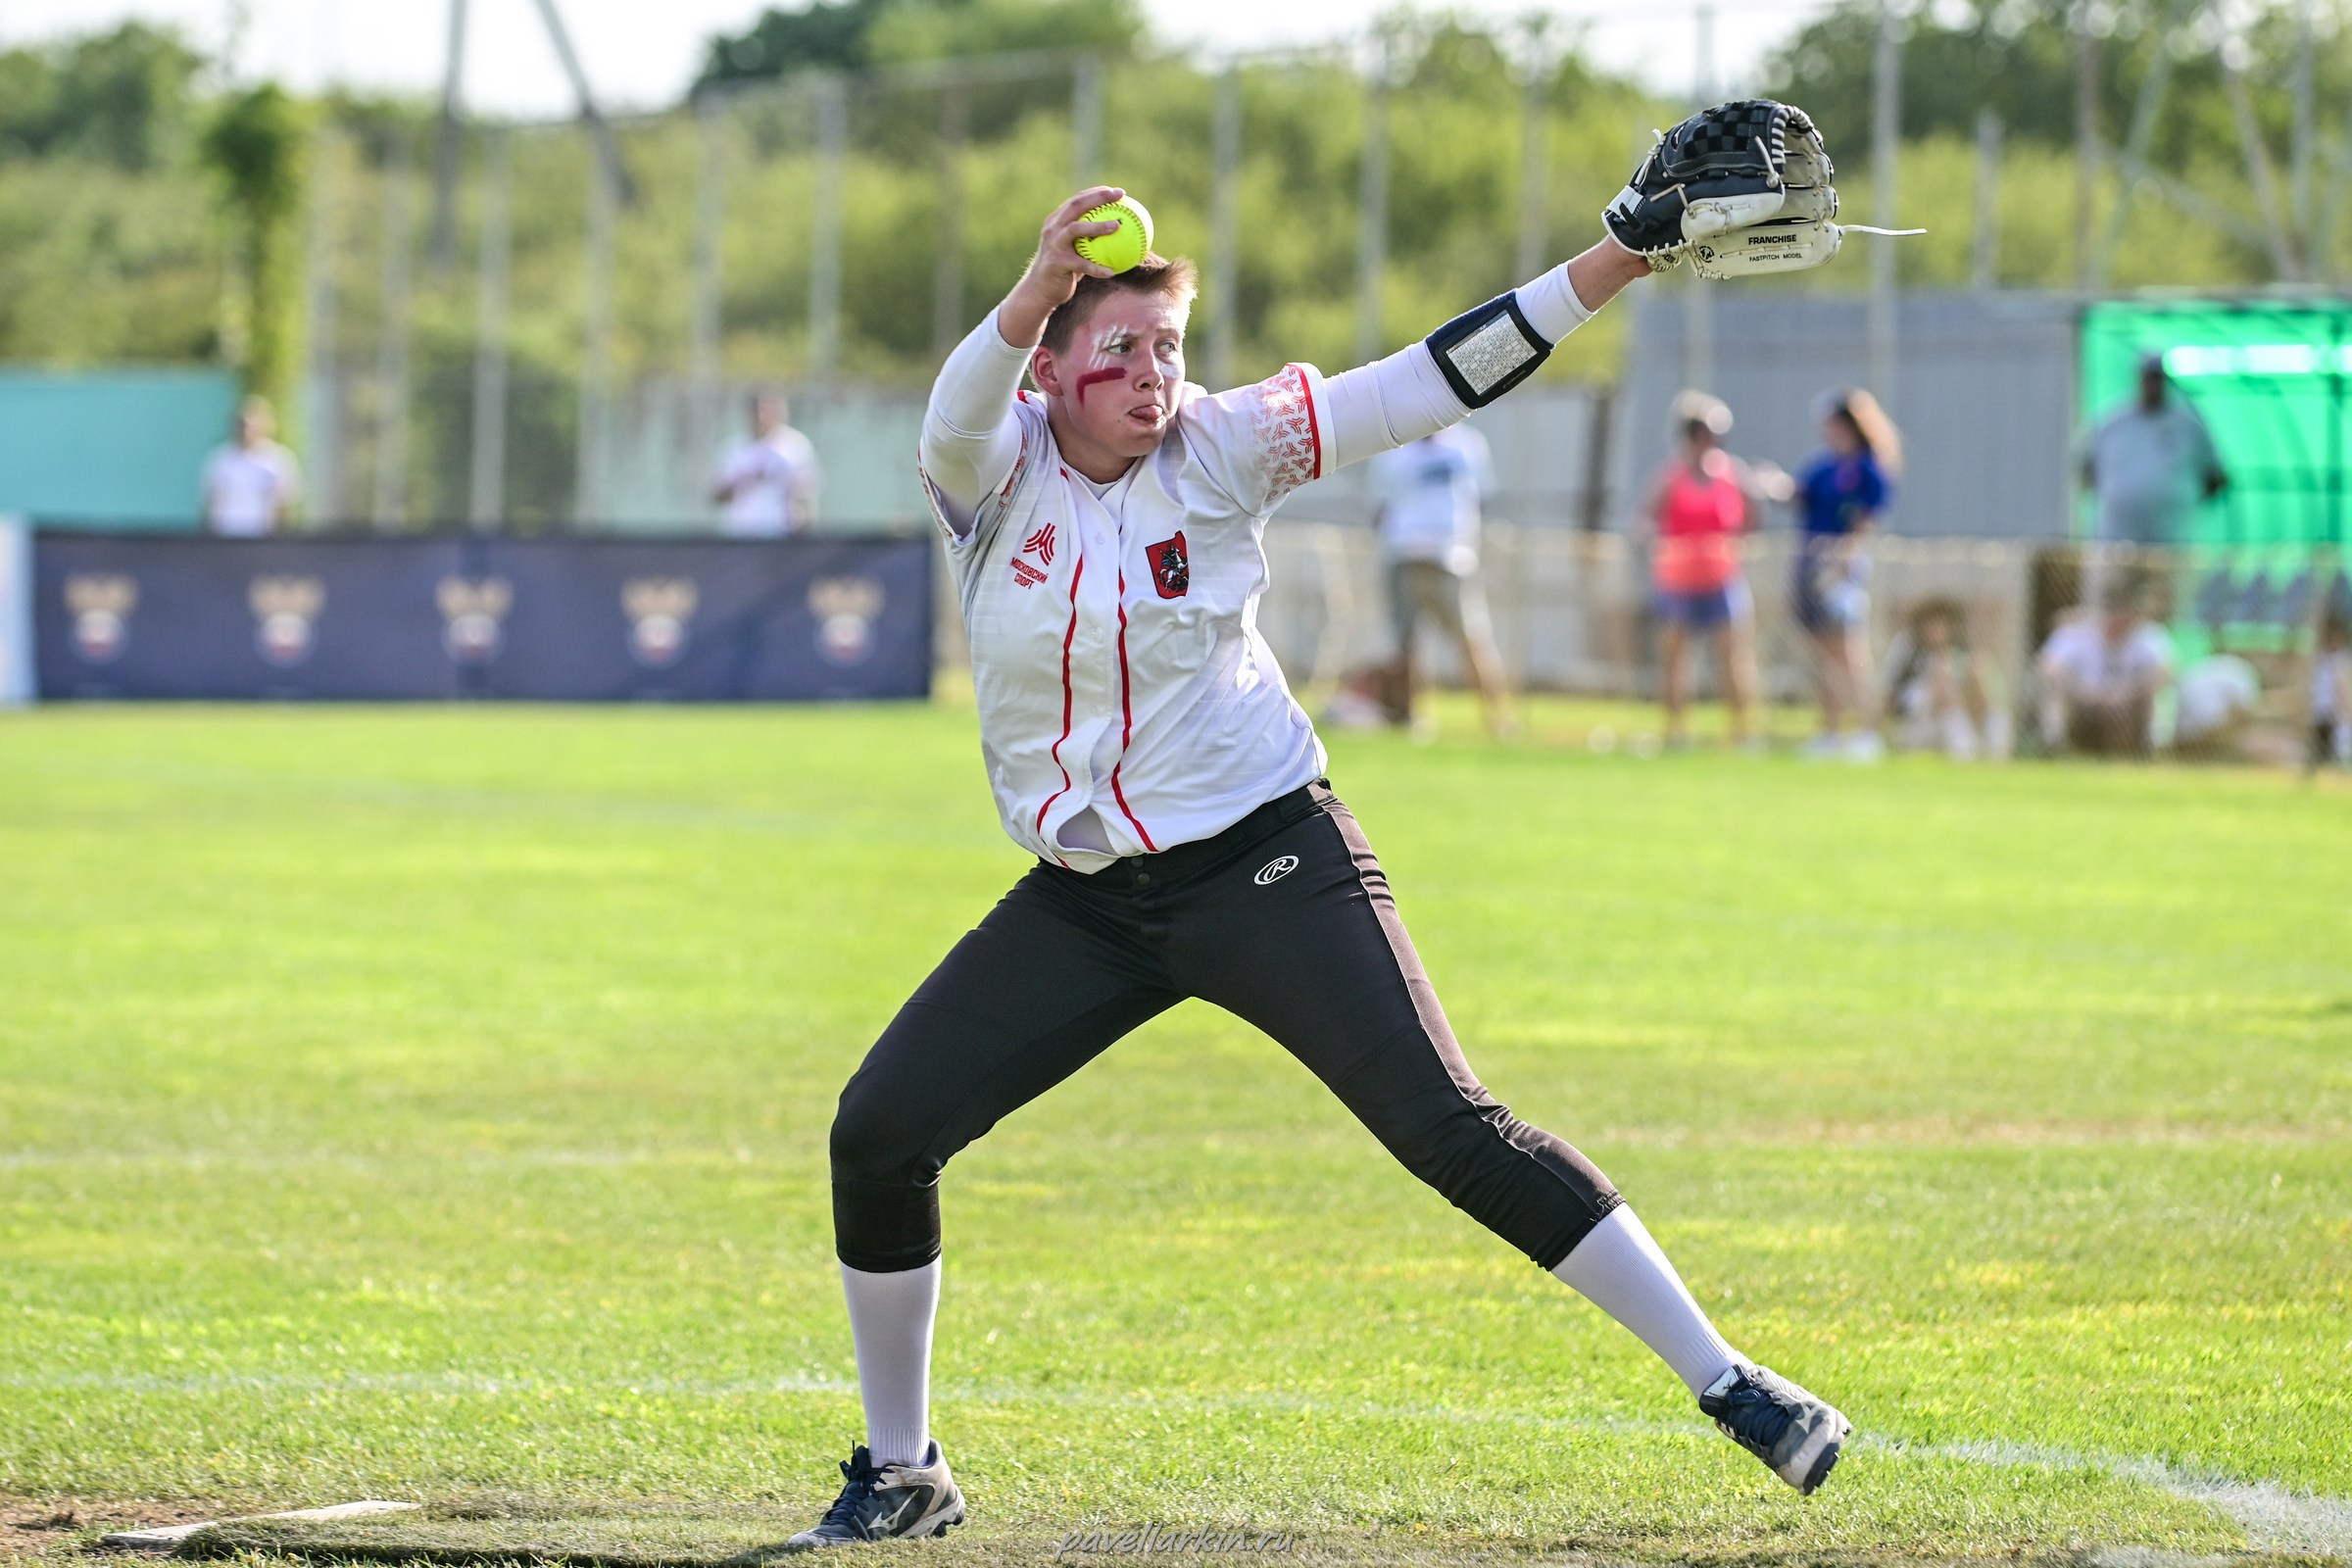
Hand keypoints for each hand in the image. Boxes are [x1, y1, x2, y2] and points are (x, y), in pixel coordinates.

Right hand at [999, 187, 1127, 347]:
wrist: (1040, 290)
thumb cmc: (1064, 270)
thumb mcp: (1076, 251)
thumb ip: (1090, 240)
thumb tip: (1121, 236)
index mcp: (1057, 221)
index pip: (1077, 199)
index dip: (1097, 192)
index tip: (1118, 192)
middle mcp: (1053, 228)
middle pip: (1076, 205)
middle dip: (1098, 197)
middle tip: (1119, 196)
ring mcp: (1053, 244)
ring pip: (1076, 228)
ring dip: (1098, 225)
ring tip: (1117, 226)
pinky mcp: (1056, 262)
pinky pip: (1081, 265)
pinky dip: (1097, 268)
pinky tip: (1112, 271)